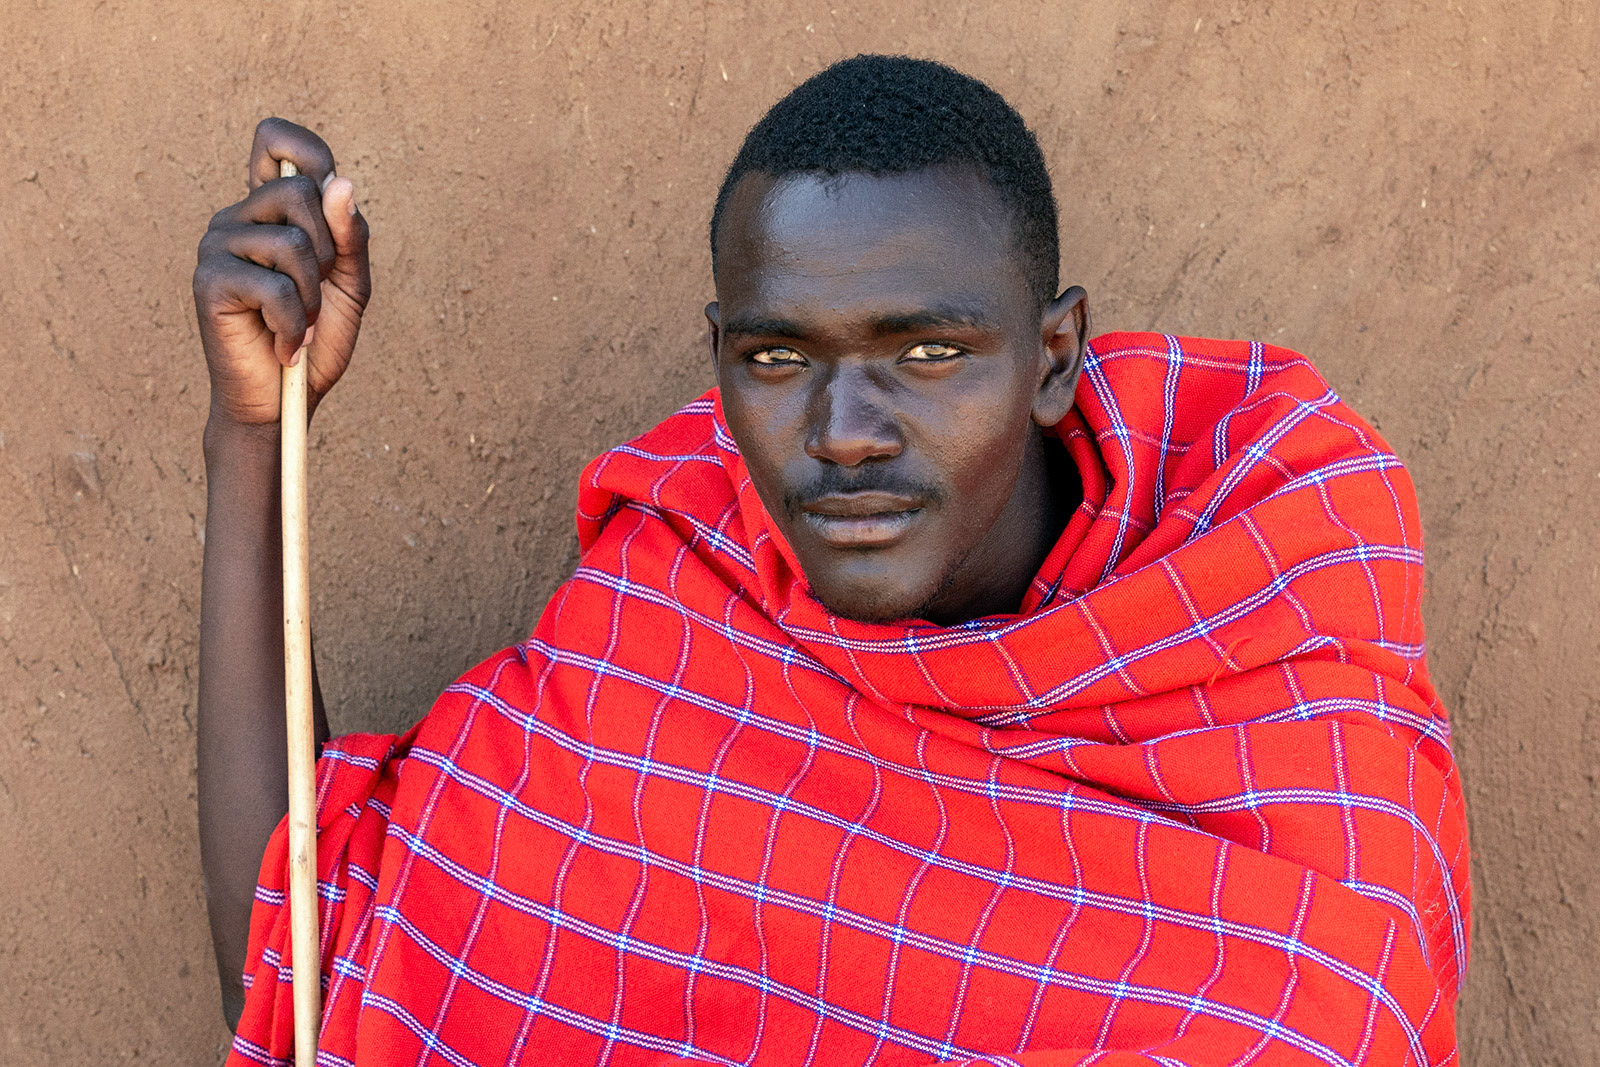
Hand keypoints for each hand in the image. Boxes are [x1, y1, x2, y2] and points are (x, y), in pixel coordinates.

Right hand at [194, 117, 370, 427]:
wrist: (282, 402)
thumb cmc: (316, 339)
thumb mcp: (349, 286)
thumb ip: (350, 237)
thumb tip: (340, 183)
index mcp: (271, 210)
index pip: (276, 139)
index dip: (308, 151)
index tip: (328, 194)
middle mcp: (239, 217)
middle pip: (299, 190)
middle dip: (328, 250)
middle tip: (317, 293)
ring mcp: (218, 245)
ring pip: (292, 242)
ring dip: (313, 297)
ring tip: (301, 324)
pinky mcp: (208, 280)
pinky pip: (274, 287)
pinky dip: (294, 325)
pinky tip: (284, 345)